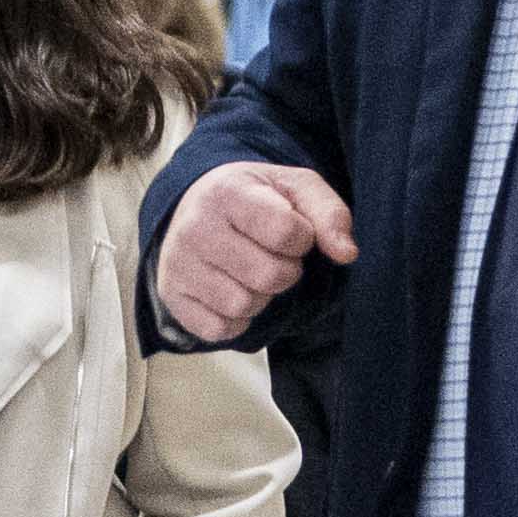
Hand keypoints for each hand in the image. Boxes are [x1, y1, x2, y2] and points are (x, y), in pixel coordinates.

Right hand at [154, 160, 358, 345]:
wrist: (194, 203)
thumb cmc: (255, 198)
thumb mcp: (295, 188)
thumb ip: (329, 214)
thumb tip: (346, 254)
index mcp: (227, 192)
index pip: (288, 233)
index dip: (302, 239)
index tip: (290, 231)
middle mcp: (194, 227)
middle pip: (270, 276)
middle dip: (285, 271)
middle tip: (271, 256)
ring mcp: (177, 264)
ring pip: (244, 305)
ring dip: (260, 296)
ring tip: (249, 273)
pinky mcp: (170, 295)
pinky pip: (219, 328)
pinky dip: (235, 319)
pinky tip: (230, 291)